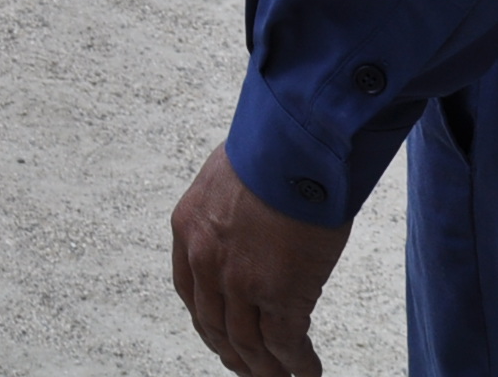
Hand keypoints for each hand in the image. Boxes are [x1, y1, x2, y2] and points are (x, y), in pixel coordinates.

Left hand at [170, 147, 350, 376]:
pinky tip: (309, 372)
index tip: (222, 339)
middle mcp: (205, 261)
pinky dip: (298, 364)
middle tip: (250, 371)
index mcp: (187, 230)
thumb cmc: (272, 147)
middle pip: (216, 326)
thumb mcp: (228, 176)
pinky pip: (286, 344)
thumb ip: (228, 210)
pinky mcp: (279, 293)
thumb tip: (246, 225)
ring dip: (267, 369)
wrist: (295, 143)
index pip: (190, 294)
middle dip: (234, 355)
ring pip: (249, 344)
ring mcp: (240, 282)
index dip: (209, 324)